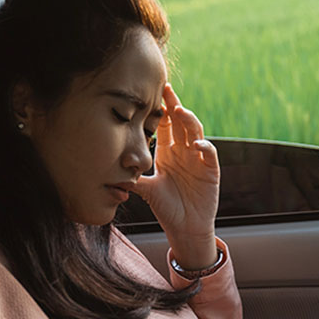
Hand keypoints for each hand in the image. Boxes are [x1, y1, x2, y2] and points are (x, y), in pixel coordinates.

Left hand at [133, 84, 219, 268]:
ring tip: (179, 111)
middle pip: (180, 123)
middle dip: (173, 106)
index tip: (150, 96)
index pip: (164, 126)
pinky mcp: (210, 171)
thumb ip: (132, 179)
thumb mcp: (146, 191)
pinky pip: (209, 154)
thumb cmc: (167, 209)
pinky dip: (205, 146)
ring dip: (188, 121)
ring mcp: (198, 159)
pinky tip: (197, 143)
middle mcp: (183, 152)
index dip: (159, 111)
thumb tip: (108, 173)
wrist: (185, 229)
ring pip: (195, 132)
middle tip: (165, 90)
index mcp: (167, 154)